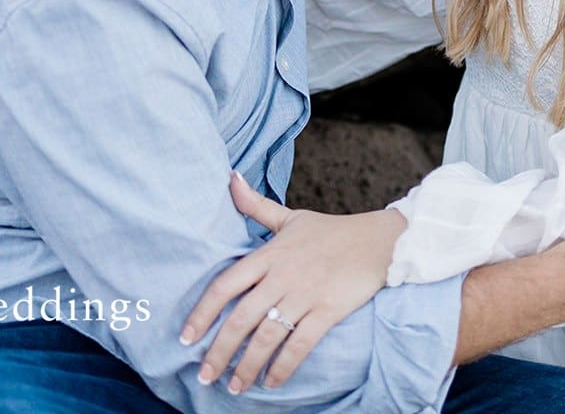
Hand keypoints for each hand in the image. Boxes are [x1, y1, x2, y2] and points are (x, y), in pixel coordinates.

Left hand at [181, 172, 406, 393]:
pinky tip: (271, 382)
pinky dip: (283, 366)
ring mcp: (305, 293)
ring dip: (247, 365)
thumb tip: (229, 178)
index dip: (202, 313)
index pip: (225, 285)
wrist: (378, 240)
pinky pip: (300, 344)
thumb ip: (256, 205)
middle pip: (241, 318)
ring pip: (267, 336)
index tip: (186, 338)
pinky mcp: (328, 310)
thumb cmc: (330, 230)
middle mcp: (282, 275)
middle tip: (203, 375)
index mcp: (268, 254)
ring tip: (235, 386)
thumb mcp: (290, 217)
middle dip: (218, 351)